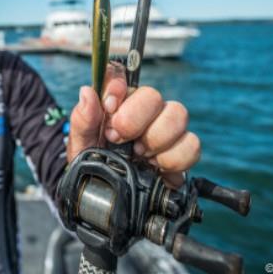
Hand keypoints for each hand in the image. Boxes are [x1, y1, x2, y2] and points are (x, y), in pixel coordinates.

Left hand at [67, 63, 199, 187]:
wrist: (110, 198)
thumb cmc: (95, 165)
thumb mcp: (80, 145)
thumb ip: (82, 120)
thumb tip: (87, 92)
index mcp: (117, 103)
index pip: (121, 75)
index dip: (117, 87)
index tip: (109, 108)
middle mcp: (144, 111)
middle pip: (153, 95)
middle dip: (135, 119)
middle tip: (118, 140)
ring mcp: (166, 129)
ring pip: (178, 114)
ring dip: (156, 139)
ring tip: (140, 156)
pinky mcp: (182, 151)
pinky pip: (192, 144)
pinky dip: (175, 159)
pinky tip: (157, 168)